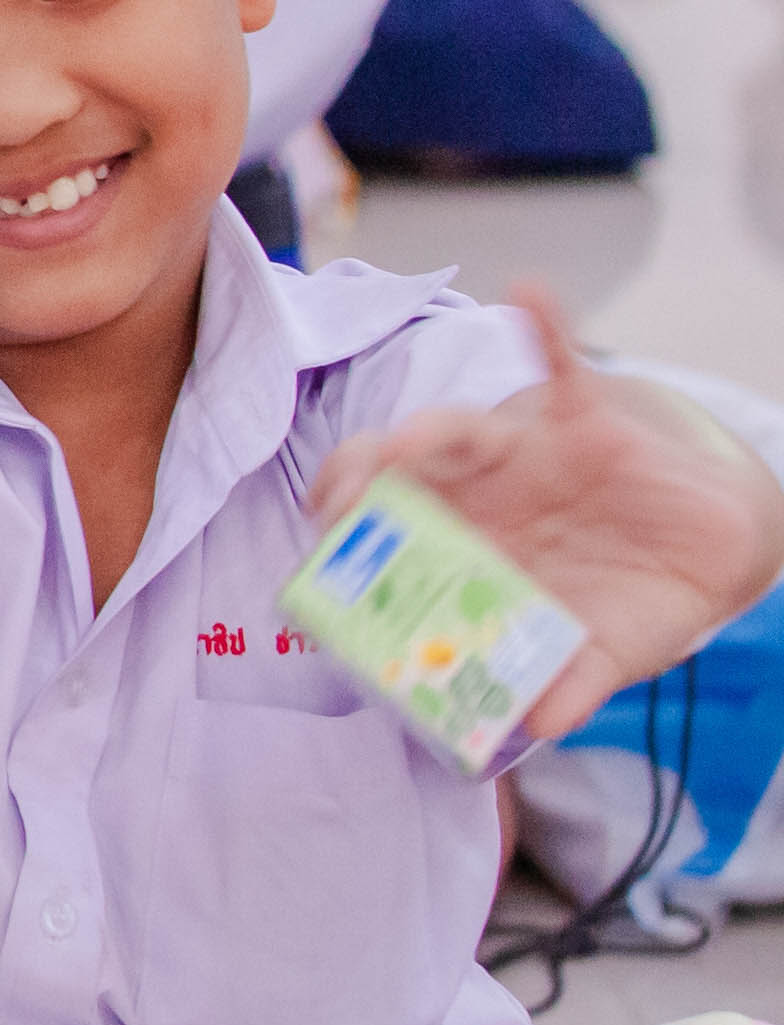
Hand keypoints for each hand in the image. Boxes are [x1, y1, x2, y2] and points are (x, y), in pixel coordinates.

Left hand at [310, 301, 783, 748]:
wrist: (708, 556)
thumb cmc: (624, 599)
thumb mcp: (596, 651)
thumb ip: (566, 684)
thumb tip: (537, 730)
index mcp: (463, 544)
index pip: (385, 532)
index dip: (346, 540)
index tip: (316, 558)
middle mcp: (475, 492)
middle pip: (396, 474)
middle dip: (358, 483)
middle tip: (333, 509)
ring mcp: (525, 452)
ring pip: (457, 429)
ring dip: (424, 434)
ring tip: (402, 449)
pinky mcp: (586, 424)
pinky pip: (562, 365)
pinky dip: (545, 329)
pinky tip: (528, 294)